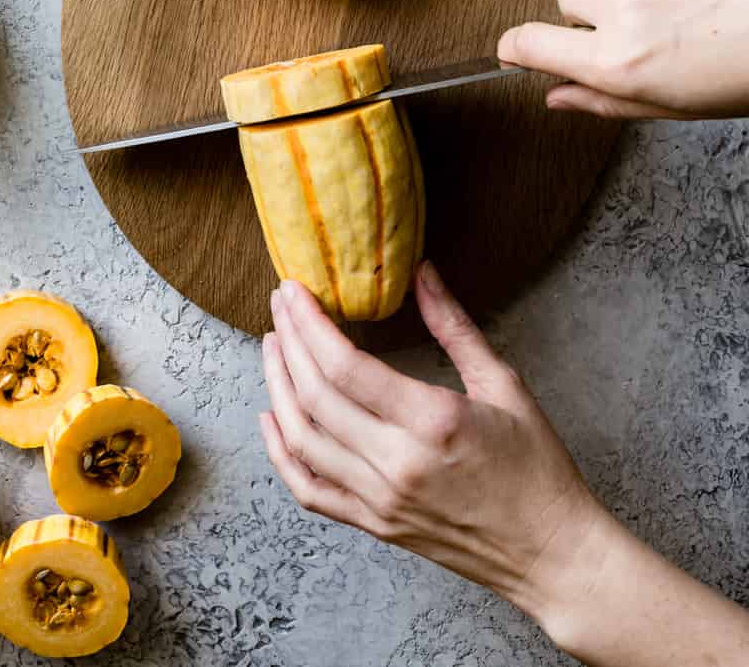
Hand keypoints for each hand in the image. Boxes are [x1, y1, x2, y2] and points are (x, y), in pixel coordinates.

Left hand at [260, 267, 605, 624]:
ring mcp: (381, 501)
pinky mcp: (376, 526)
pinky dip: (281, 455)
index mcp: (432, 422)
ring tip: (272, 347)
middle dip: (289, 343)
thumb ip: (454, 326)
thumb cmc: (536, 467)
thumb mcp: (503, 384)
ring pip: (303, 441)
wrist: (552, 553)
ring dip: (278, 389)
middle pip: (316, 397)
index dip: (310, 323)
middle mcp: (398, 464)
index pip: (346, 366)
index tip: (293, 290)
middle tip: (279, 305)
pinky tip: (272, 418)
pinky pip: (311, 491)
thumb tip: (421, 271)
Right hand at [498, 0, 748, 118]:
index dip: (512, 47)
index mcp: (617, 61)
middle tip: (622, 43)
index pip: (529, 41)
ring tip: (685, 28)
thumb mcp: (675, 106)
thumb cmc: (747, 74)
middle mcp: (624, 11)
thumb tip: (558, 98)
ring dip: (635, 3)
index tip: (513, 52)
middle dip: (582, 18)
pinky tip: (706, 5)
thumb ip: (605, 101)